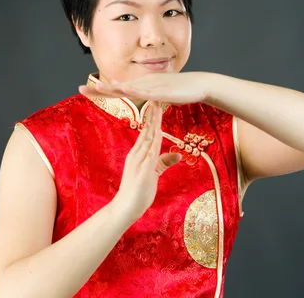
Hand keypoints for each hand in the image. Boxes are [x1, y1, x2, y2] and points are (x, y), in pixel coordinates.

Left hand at [78, 72, 212, 105]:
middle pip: (117, 87)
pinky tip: (125, 90)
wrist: (199, 84)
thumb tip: (139, 100)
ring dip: (113, 87)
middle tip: (79, 89)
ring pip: (129, 88)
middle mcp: (143, 83)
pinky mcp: (162, 91)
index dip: (100, 91)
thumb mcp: (159, 94)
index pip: (116, 89)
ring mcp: (152, 86)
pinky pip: (147, 92)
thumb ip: (147, 97)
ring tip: (97, 87)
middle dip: (98, 89)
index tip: (83, 91)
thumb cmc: (180, 90)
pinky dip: (135, 91)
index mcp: (141, 86)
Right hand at [114, 102, 181, 219]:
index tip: (156, 103)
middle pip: (146, 130)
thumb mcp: (153, 173)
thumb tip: (178, 154)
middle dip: (152, 114)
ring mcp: (139, 162)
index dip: (152, 117)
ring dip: (153, 123)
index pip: (146, 131)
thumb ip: (164, 162)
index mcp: (138, 153)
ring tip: (157, 108)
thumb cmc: (138, 191)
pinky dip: (154, 142)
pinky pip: (150, 154)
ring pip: (148, 138)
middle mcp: (137, 154)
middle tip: (156, 97)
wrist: (125, 208)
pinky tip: (158, 132)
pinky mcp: (143, 171)